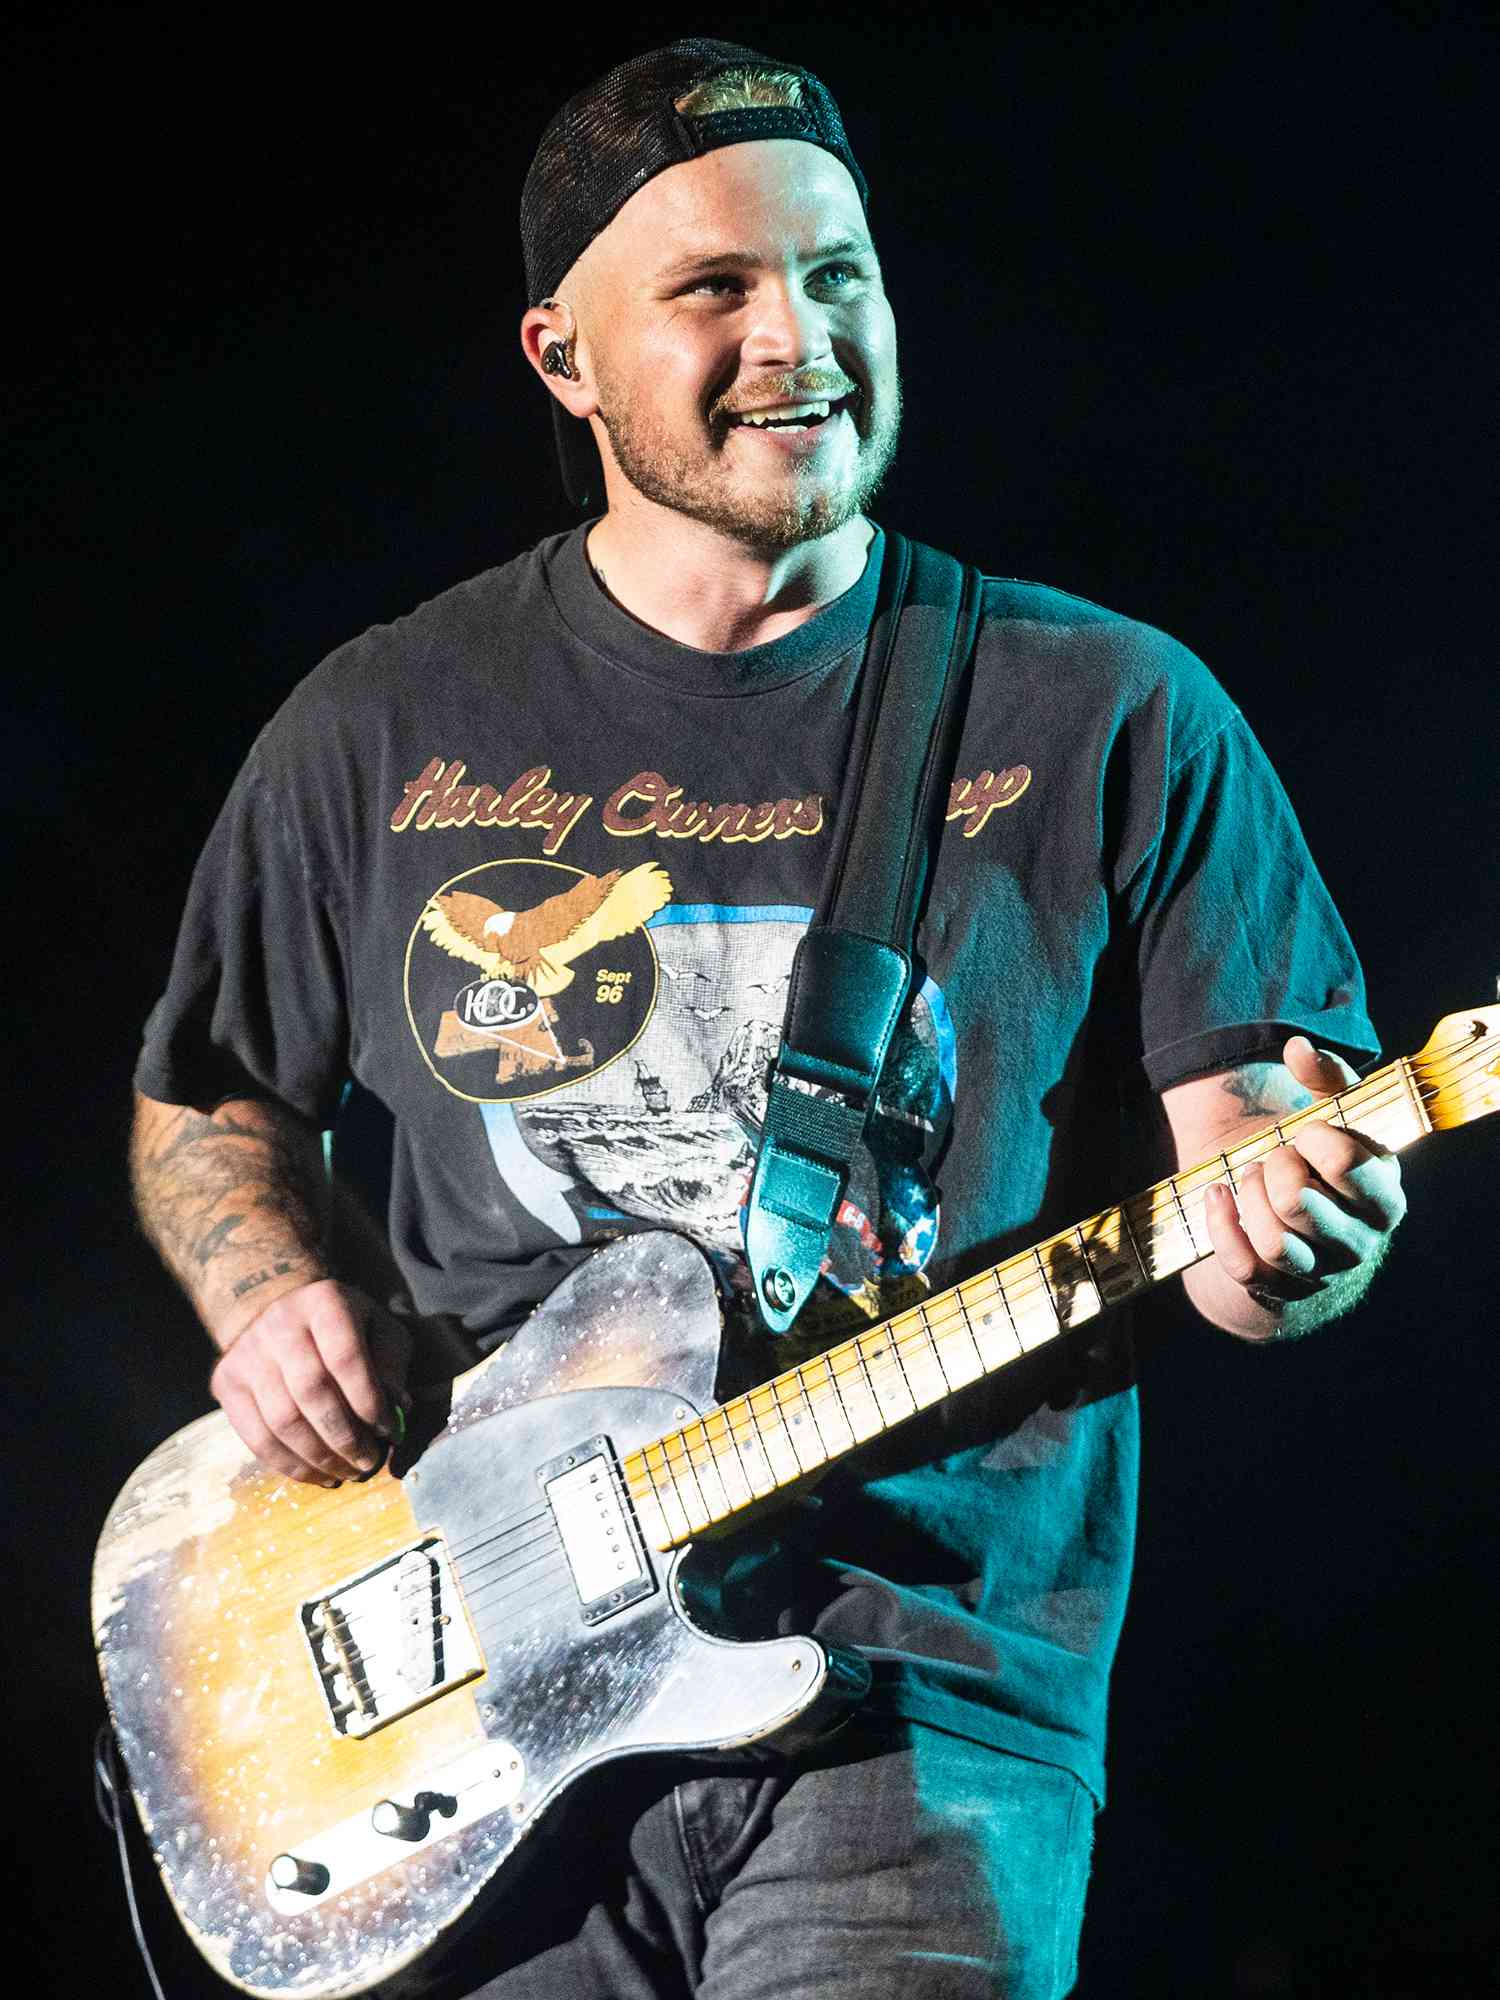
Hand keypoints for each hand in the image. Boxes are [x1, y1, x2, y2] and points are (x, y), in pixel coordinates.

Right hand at [210, 1279, 412, 1485]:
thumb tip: (396, 1408)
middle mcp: (279, 1323)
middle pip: (311, 1392)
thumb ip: (391, 1364)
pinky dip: (289, 1465)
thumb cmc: (344, 1328)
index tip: (389, 1431)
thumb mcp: (380, 1330)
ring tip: (347, 1472)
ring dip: (319, 1457)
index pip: (345, 1358)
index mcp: (324, 1302)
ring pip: (282, 1420)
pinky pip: (256, 1437)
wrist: (280, 1312)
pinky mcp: (226, 1382)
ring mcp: (247, 1353)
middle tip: (368, 1461)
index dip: (369, 1402)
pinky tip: (317, 1475)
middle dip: (345, 1437)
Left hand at [1203, 1035, 1405, 1311]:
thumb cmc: (1319, 1160)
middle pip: (1299, 1204)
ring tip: (1249, 1174)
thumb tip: (1299, 1048)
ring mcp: (1319, 1271)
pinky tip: (1217, 1195)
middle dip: (1273, 1167)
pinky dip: (1222, 1225)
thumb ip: (1325, 1078)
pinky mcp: (1278, 1289)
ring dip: (1249, 1198)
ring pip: (1274, 1242)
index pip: (1352, 1167)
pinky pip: (1244, 1266)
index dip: (1317, 1140)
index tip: (1305, 1131)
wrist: (1295, 1220)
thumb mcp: (1333, 1115)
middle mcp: (1359, 1242)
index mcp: (1384, 1196)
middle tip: (1274, 1154)